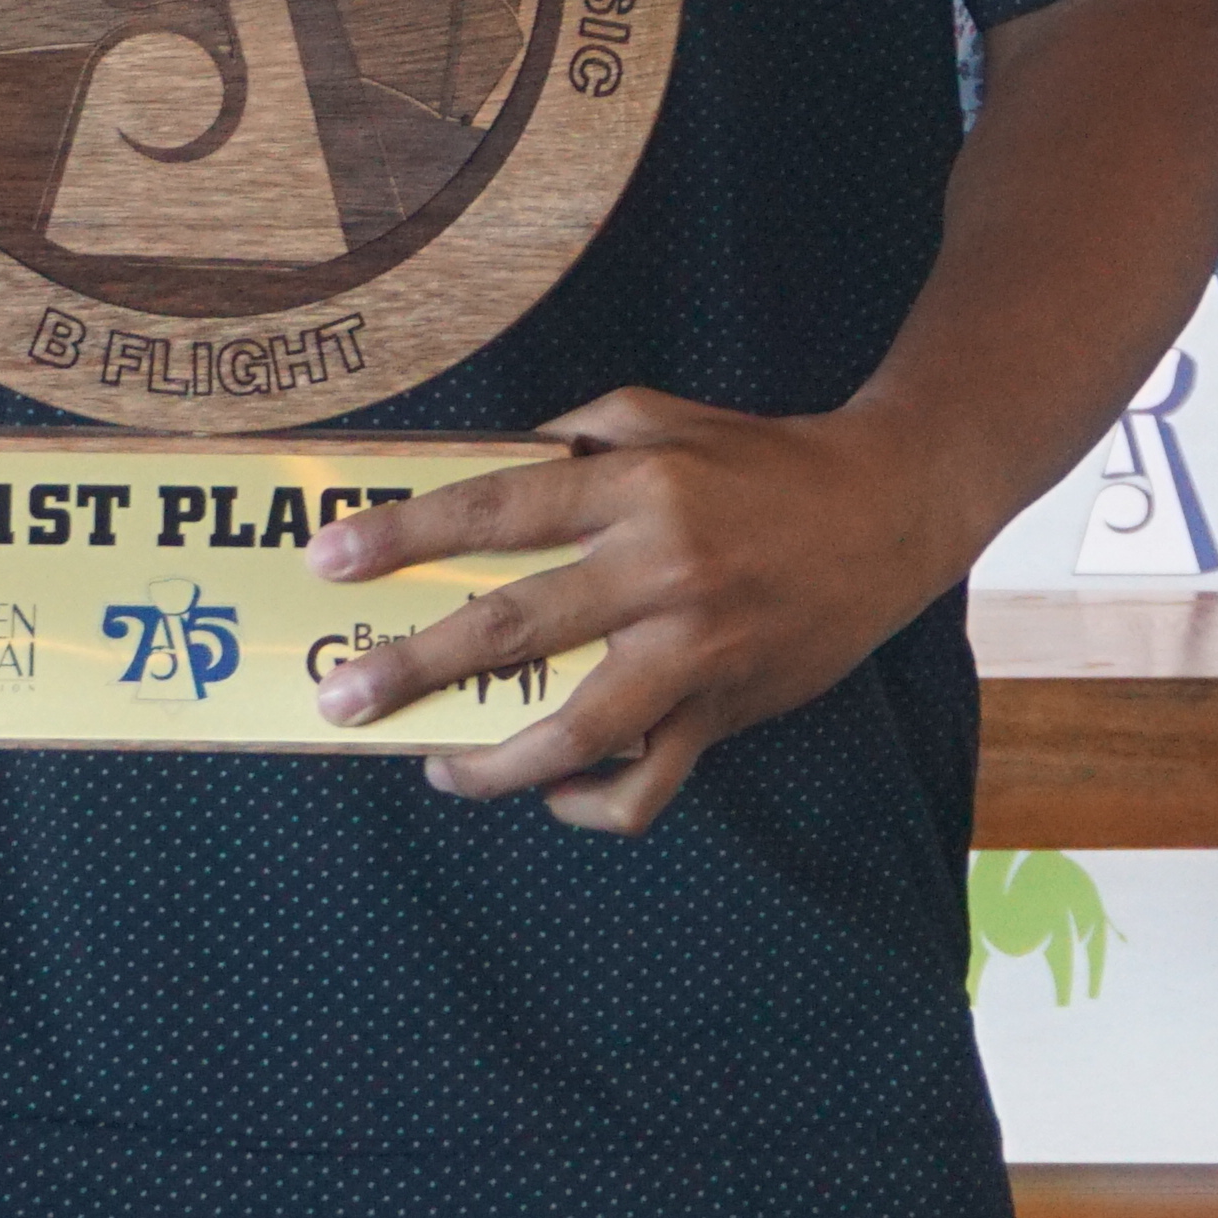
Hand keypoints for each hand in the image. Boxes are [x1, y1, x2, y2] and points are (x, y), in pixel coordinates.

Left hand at [303, 390, 969, 835]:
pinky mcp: (727, 709)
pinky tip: (551, 790)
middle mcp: (660, 572)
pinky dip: (592, 802)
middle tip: (343, 697)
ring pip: (579, 732)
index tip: (330, 559)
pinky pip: (650, 783)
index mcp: (637, 487)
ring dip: (495, 763)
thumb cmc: (760, 458)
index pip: (497, 509)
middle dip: (415, 667)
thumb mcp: (661, 415)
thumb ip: (572, 437)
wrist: (887, 512)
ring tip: (439, 769)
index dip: (406, 535)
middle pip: (515, 629)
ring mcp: (695, 652)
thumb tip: (489, 470)